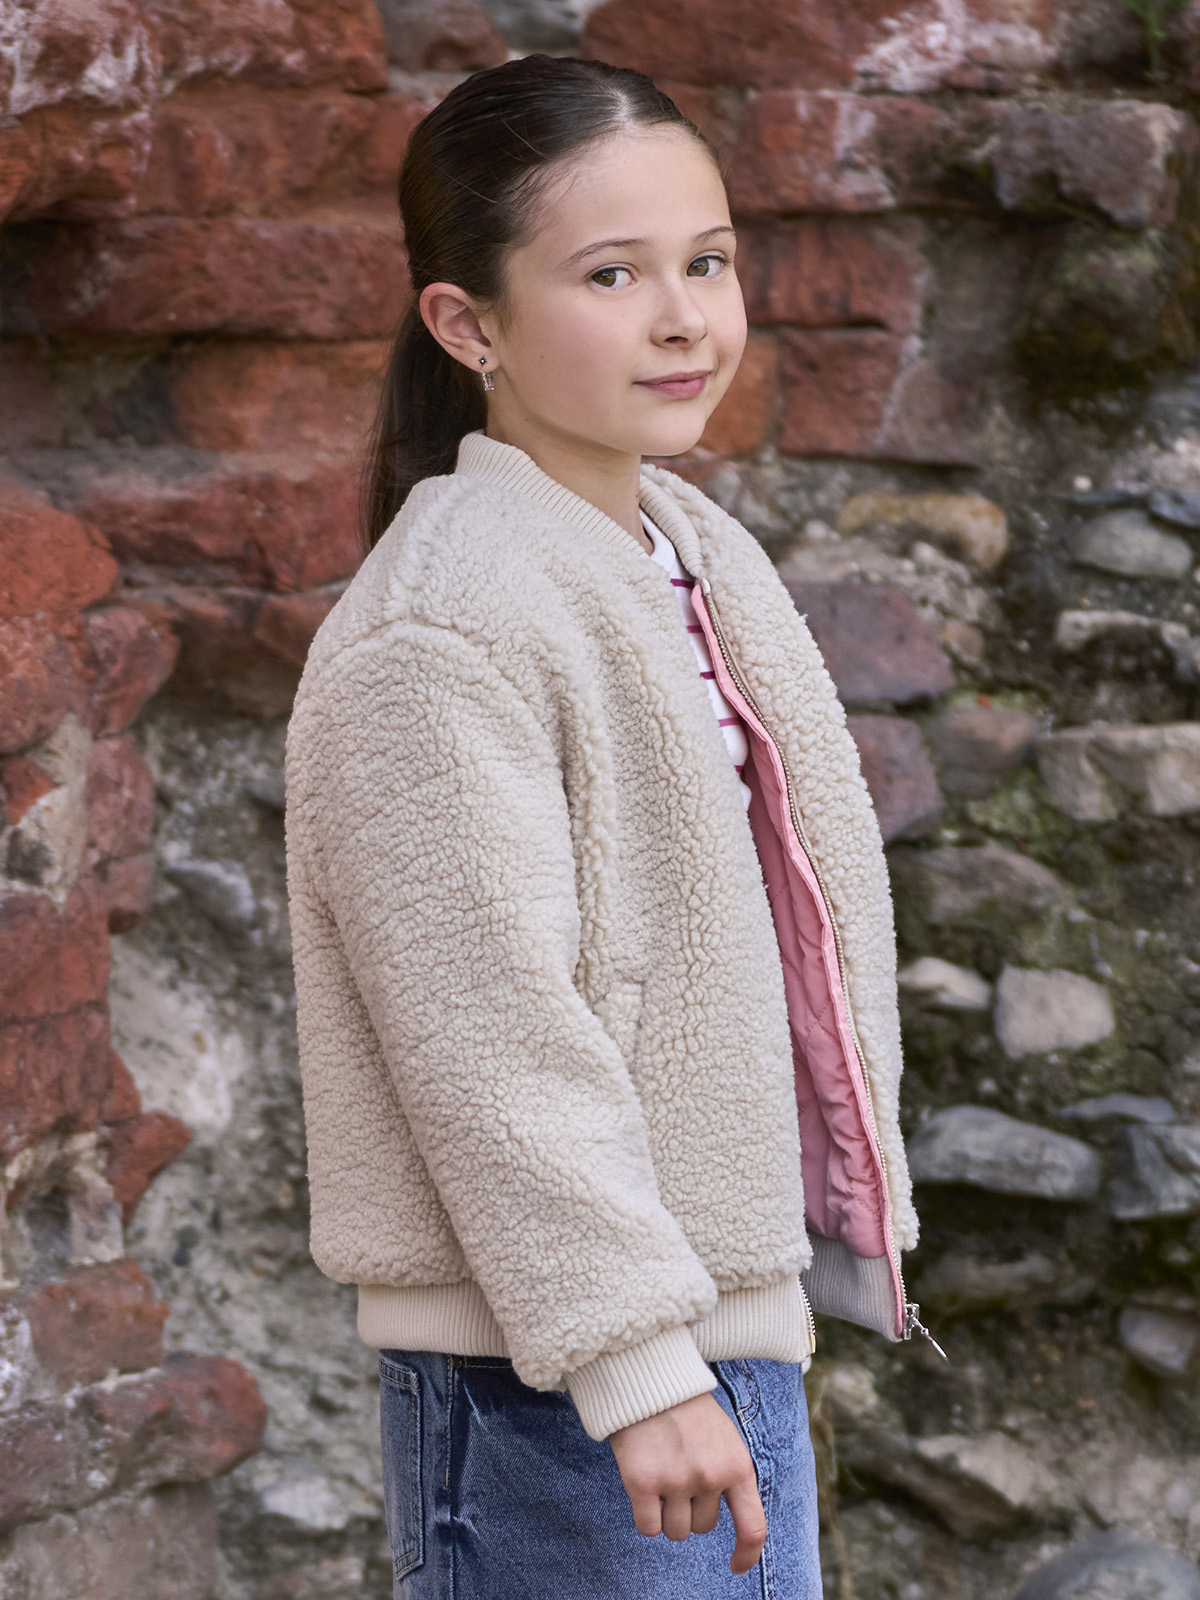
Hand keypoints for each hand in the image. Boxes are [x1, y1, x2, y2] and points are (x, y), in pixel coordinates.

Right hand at [608, 1391, 765, 1573]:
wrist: (649, 1380)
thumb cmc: (689, 1412)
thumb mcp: (725, 1440)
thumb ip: (729, 1477)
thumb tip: (734, 1525)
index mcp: (737, 1465)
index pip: (753, 1526)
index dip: (747, 1553)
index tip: (736, 1566)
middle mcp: (709, 1476)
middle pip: (702, 1528)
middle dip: (690, 1509)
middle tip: (679, 1471)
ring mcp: (675, 1480)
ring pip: (675, 1531)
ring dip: (666, 1513)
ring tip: (661, 1473)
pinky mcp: (642, 1482)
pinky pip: (648, 1528)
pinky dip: (645, 1516)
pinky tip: (643, 1488)